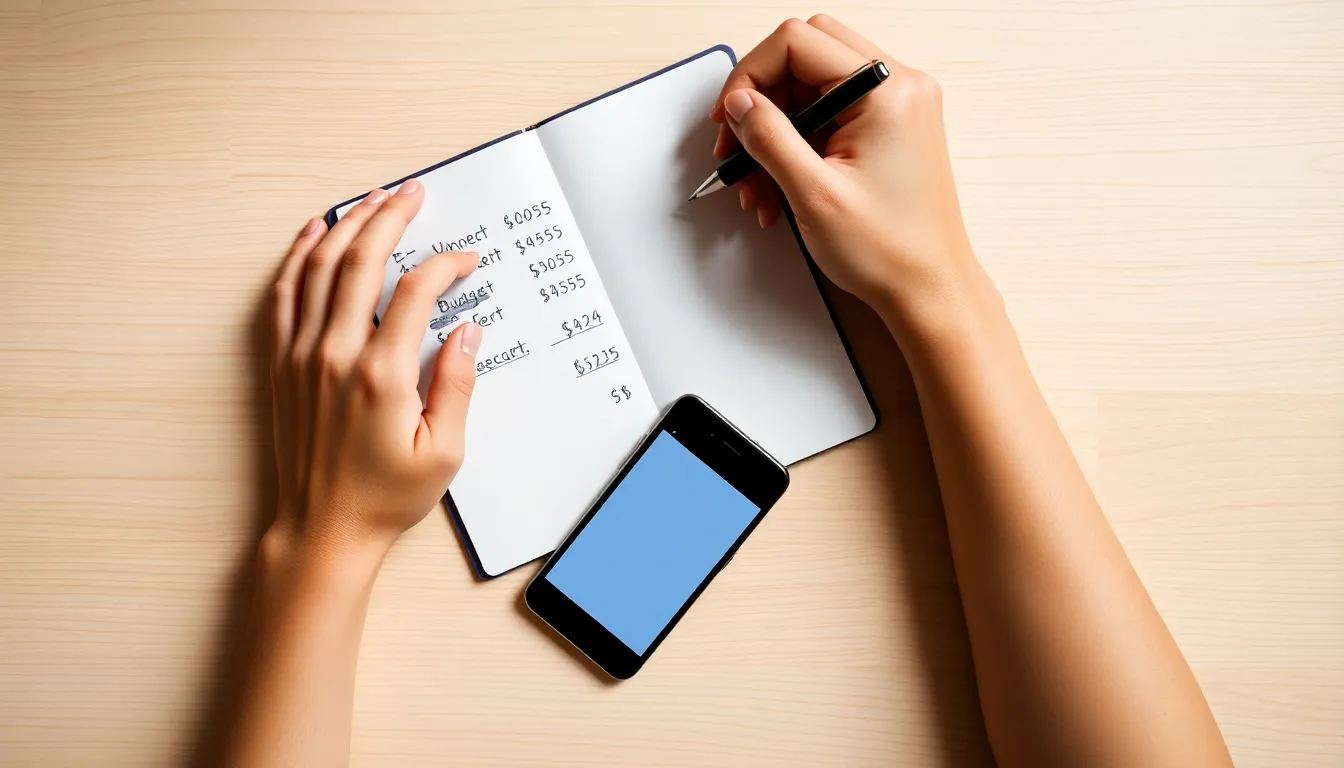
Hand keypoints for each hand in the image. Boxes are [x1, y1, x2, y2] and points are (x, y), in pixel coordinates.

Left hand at [267, 180, 481, 561]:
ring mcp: (302, 356)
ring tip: (373, 199)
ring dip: (348, 225)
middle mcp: (336, 354)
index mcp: (382, 375)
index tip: (466, 261)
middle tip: (415, 194)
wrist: (322, 530)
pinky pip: (285, 294)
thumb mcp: (443, 452)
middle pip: (362, 260)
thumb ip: (456, 385)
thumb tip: (467, 331)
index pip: (415, 292)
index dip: (445, 265)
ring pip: (321, 267)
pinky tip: (313, 234)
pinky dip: (299, 257)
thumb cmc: (384, 498)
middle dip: (393, 218)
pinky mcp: (282, 365)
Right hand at [711, 16, 990, 334]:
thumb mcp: (814, 193)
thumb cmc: (892, 252)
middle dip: (760, 98)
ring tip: (756, 182)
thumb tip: (740, 103)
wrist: (928, 291)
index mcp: (888, 91)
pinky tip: (778, 186)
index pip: (797, 42)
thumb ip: (770, 138)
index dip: (750, 76)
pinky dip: (795, 144)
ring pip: (810, 87)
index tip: (730, 117)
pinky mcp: (886, 129)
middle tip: (736, 140)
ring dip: (773, 129)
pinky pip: (827, 115)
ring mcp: (894, 107)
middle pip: (803, 54)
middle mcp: (898, 88)